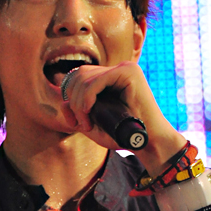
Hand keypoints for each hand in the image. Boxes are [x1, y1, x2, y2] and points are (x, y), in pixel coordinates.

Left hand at [60, 62, 185, 175]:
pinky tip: (89, 112)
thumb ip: (77, 113)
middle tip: (83, 125)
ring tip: (88, 124)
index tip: (76, 122)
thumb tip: (63, 102)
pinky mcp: (129, 72)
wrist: (146, 142)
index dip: (70, 98)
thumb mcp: (94, 124)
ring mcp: (124, 68)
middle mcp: (117, 69)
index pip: (78, 77)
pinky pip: (96, 81)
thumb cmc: (122, 136)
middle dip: (73, 102)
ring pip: (84, 78)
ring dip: (79, 104)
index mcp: (110, 78)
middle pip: (78, 75)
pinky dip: (87, 97)